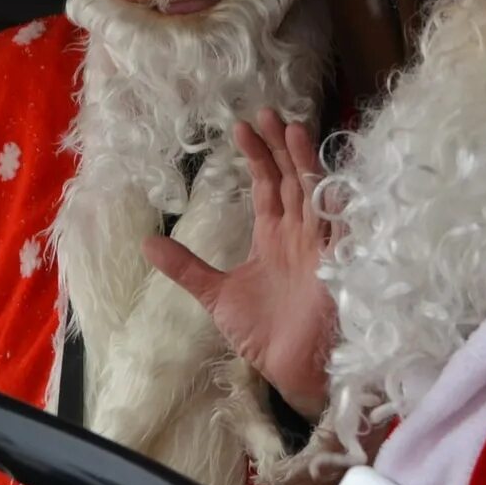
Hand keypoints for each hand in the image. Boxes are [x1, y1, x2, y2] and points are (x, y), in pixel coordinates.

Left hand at [145, 110, 336, 419]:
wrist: (295, 372)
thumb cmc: (266, 336)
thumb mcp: (217, 295)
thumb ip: (186, 268)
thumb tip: (146, 244)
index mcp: (274, 238)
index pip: (267, 187)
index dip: (257, 157)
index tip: (242, 128)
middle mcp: (299, 236)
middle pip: (291, 181)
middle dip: (280, 148)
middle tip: (268, 113)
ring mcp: (320, 247)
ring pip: (313, 195)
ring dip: (304, 163)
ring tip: (293, 129)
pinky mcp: (338, 265)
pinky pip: (339, 227)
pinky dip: (333, 201)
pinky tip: (324, 176)